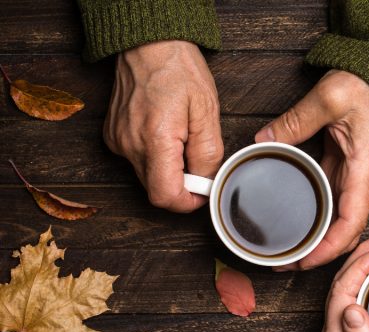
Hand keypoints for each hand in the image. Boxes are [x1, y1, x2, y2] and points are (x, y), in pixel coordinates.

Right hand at [104, 40, 223, 211]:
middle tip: (197, 159)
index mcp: (155, 139)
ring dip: (169, 169)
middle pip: (157, 189)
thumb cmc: (179, 70)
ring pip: (148, 176)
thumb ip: (208, 153)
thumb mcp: (207, 110)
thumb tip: (206, 182)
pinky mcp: (112, 137)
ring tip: (181, 138)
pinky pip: (138, 160)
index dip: (187, 202)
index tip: (202, 192)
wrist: (148, 44)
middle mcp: (130, 145)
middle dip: (182, 184)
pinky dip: (155, 156)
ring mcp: (118, 141)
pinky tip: (164, 132)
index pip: (165, 196)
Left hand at [256, 70, 368, 269]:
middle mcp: (365, 179)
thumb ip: (295, 121)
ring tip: (289, 250)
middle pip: (347, 231)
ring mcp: (357, 178)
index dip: (331, 247)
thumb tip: (263, 142)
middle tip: (286, 263)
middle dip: (320, 254)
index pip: (353, 221)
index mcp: (364, 168)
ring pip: (341, 221)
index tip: (307, 260)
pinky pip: (335, 204)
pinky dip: (319, 221)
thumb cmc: (366, 86)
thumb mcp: (329, 98)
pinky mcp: (348, 171)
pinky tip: (300, 225)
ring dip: (319, 241)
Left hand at [321, 231, 368, 331]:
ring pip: (349, 286)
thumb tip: (353, 307)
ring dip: (364, 263)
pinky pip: (356, 295)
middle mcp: (333, 329)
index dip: (362, 262)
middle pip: (343, 281)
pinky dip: (368, 278)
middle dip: (363, 254)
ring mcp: (341, 331)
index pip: (344, 287)